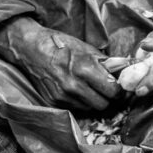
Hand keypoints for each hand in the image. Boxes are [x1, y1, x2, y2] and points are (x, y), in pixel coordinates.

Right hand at [0, 16, 119, 110]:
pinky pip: (75, 107)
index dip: (118, 89)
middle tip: (104, 89)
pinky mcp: (53, 101)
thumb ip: (105, 62)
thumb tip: (123, 70)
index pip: (113, 91)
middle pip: (103, 104)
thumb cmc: (59, 44)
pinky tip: (74, 89)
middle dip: (106, 97)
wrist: (29, 48)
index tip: (117, 86)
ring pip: (89, 108)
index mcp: (84, 69)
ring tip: (88, 87)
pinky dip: (78, 101)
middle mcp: (73, 85)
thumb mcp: (84, 47)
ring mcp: (62, 96)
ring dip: (92, 100)